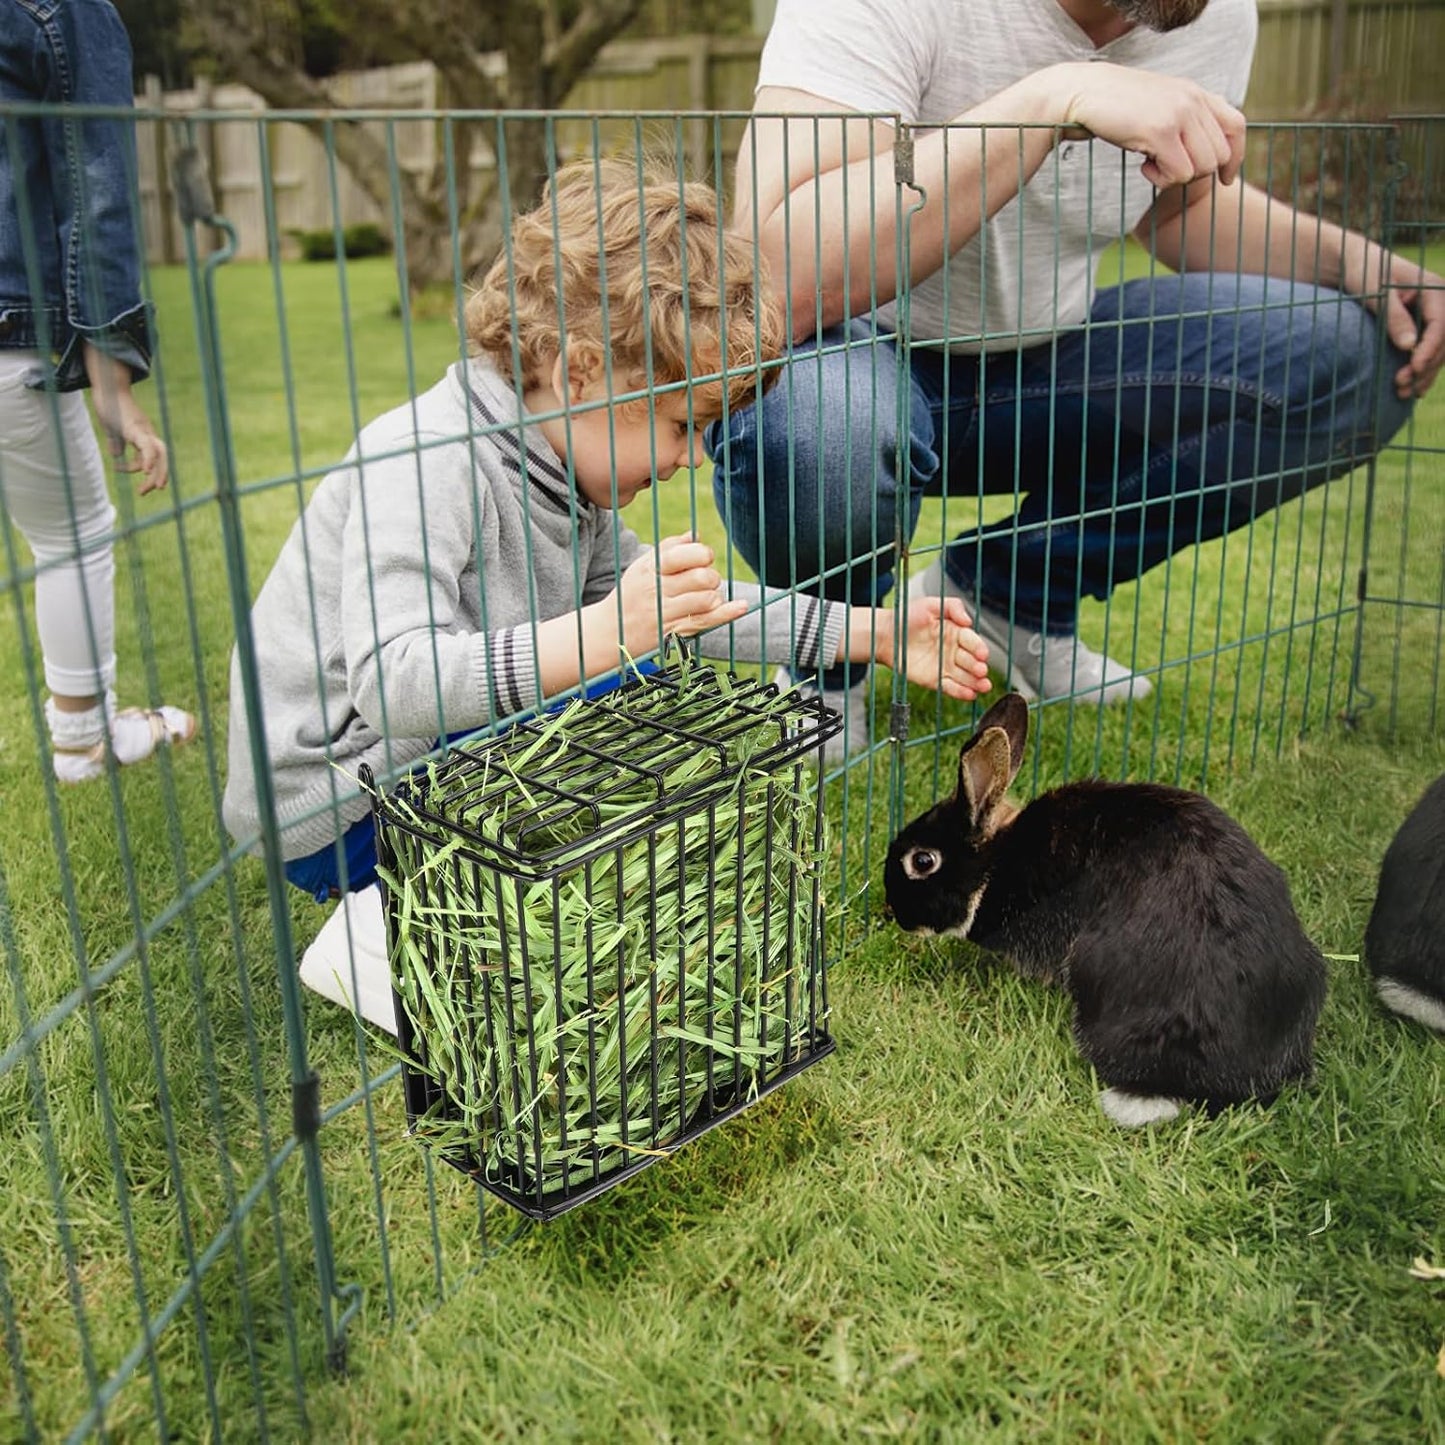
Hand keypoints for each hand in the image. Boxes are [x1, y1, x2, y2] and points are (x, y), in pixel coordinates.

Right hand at [83, 346, 168, 492]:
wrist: (107, 385)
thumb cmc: (109, 405)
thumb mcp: (112, 427)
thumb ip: (116, 441)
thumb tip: (116, 455)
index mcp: (144, 435)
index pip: (155, 457)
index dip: (147, 470)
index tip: (128, 478)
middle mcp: (148, 433)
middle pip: (163, 457)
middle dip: (160, 476)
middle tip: (151, 491)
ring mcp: (143, 429)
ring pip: (159, 453)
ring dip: (156, 473)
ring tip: (144, 489)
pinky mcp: (134, 427)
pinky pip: (147, 446)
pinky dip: (148, 459)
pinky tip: (144, 470)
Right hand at [615, 533, 746, 649]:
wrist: (607, 634)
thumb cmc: (630, 596)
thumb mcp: (640, 568)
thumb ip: (667, 549)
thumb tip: (695, 535)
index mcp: (648, 569)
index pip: (683, 554)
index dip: (702, 554)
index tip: (703, 558)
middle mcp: (656, 591)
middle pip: (700, 577)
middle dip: (711, 576)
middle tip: (705, 581)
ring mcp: (665, 614)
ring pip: (707, 599)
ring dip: (714, 595)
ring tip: (705, 596)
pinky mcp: (673, 633)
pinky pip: (707, 622)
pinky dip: (728, 612)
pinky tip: (742, 606)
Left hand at [887, 597, 992, 700]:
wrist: (884, 635)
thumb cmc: (906, 617)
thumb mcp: (929, 605)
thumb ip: (952, 607)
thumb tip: (968, 621)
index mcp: (956, 632)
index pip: (973, 641)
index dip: (978, 648)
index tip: (982, 654)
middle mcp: (954, 651)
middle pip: (971, 661)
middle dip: (978, 666)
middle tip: (981, 670)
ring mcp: (945, 667)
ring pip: (965, 677)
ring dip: (976, 682)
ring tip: (983, 686)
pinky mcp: (935, 680)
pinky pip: (950, 687)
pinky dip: (961, 692)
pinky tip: (970, 694)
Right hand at [1052, 61, 1245, 189]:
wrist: (1084, 93)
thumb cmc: (1117, 107)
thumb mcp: (1160, 107)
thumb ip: (1185, 121)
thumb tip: (1206, 155)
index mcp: (1196, 93)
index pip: (1236, 127)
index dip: (1235, 157)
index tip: (1224, 179)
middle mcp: (1193, 101)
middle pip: (1218, 156)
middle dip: (1195, 172)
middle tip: (1166, 167)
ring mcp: (1179, 115)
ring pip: (1202, 168)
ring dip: (1176, 177)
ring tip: (1152, 164)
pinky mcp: (1160, 131)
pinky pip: (1178, 174)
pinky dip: (1160, 179)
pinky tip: (1143, 165)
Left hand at [1375, 257, 1444, 399]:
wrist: (1355, 264)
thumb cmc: (1364, 272)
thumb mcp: (1375, 291)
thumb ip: (1392, 316)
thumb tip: (1409, 346)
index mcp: (1433, 288)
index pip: (1440, 323)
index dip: (1430, 348)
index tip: (1415, 367)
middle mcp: (1439, 302)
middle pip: (1443, 340)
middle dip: (1426, 365)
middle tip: (1403, 386)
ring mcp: (1432, 315)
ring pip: (1439, 349)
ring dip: (1425, 372)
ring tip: (1404, 393)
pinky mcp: (1421, 326)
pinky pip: (1429, 350)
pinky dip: (1422, 369)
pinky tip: (1412, 388)